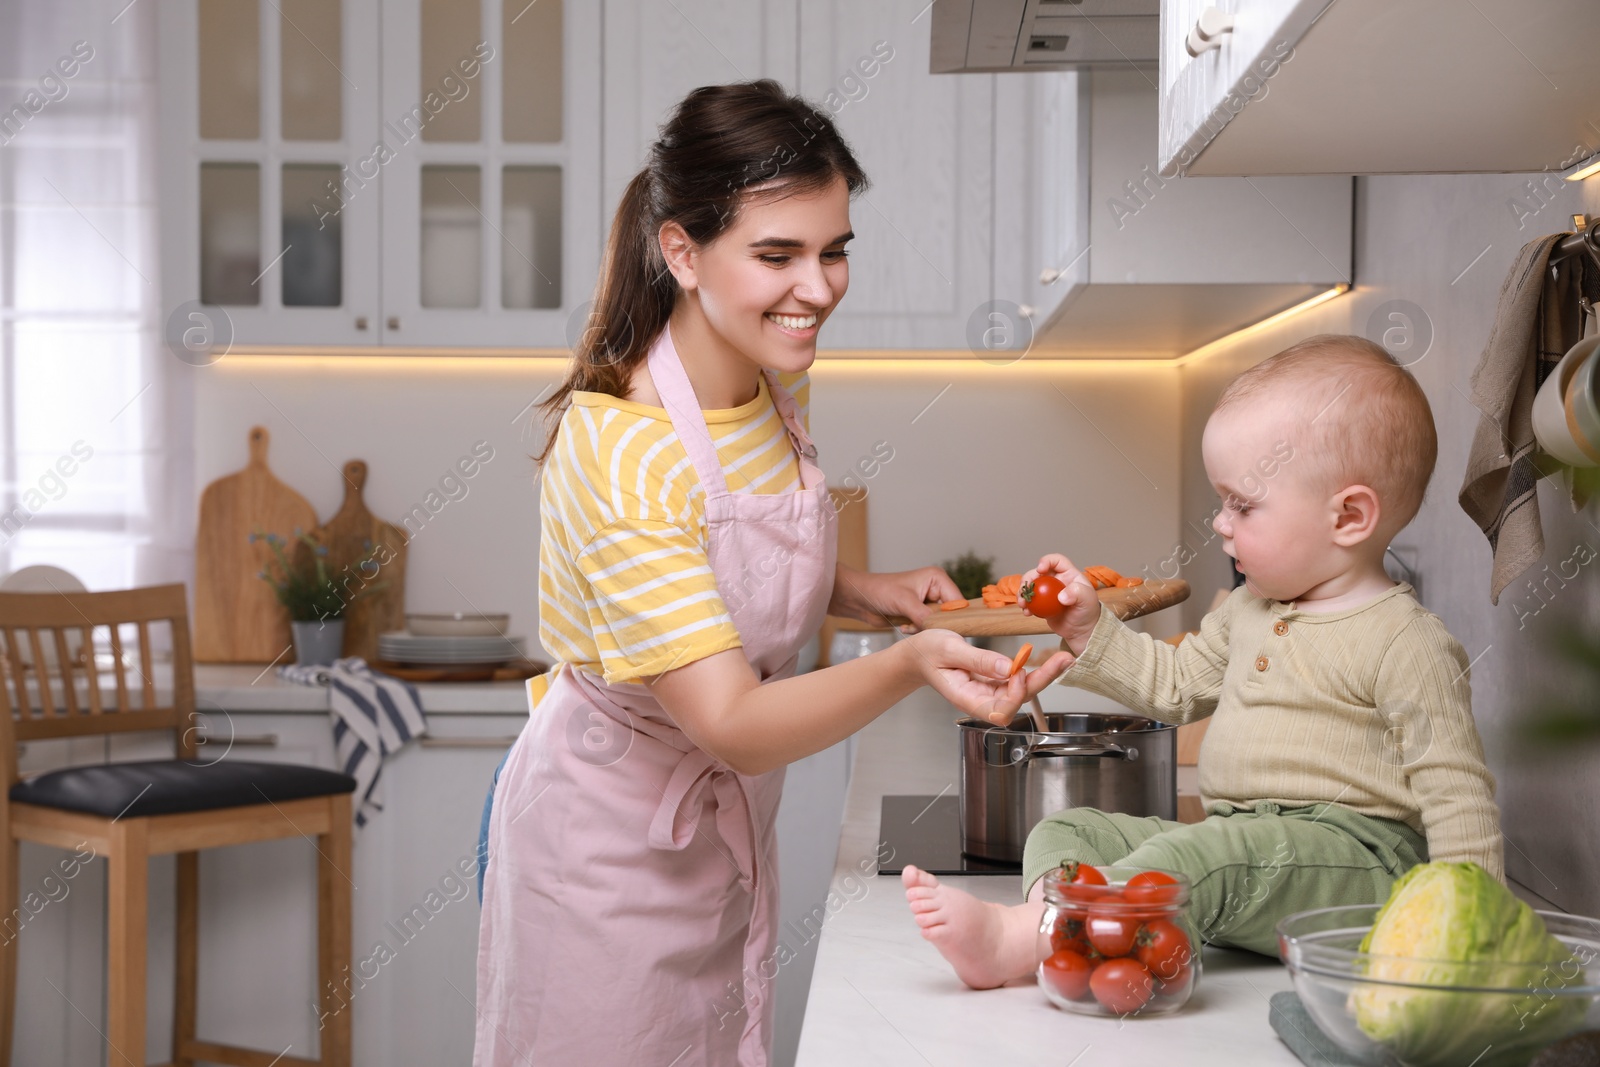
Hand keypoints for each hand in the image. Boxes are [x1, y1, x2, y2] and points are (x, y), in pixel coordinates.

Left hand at [829, 563, 959, 630]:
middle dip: (935, 624)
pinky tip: (903, 625)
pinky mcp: (919, 615)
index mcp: (938, 579)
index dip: (954, 618)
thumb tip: (940, 629)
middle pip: (950, 615)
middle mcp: (936, 590)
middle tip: (919, 625)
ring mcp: (928, 603)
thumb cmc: (879, 590)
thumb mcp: (903, 602)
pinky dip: (917, 631)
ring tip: (908, 623)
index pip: (957, 602)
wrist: (859, 599)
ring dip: (924, 628)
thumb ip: (924, 615)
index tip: (945, 631)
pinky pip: (927, 629)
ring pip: (938, 625)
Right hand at [901, 629, 1074, 724]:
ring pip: (1020, 692)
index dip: (1015, 694)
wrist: (916, 655)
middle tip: (1063, 660)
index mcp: (966, 698)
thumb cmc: (926, 652)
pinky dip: (1030, 671)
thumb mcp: (949, 648)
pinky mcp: (991, 682)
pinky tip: (1044, 660)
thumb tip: (1007, 667)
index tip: (1019, 670)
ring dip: (1042, 677)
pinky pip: (1015, 682)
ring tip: (1061, 659)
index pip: (999, 711)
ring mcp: (986, 692)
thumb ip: (978, 659)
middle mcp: (979, 700)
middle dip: (1042, 682)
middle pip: (1017, 702)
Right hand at [1023, 554, 1100, 656]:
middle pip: (1038, 573)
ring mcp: (1047, 593)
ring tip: (1023, 603)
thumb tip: (1061, 596)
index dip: (1046, 561)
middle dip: (1028, 578)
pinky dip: (1025, 605)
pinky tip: (1026, 612)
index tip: (1040, 569)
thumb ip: (1077, 593)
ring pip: (1031, 586)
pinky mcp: (1042, 605)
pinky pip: (1030, 601)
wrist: (1082, 630)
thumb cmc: (1088, 612)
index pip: (1056, 561)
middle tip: (1025, 589)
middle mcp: (1056, 581)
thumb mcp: (1087, 600)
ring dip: (1023, 593)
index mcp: (1068, 574)